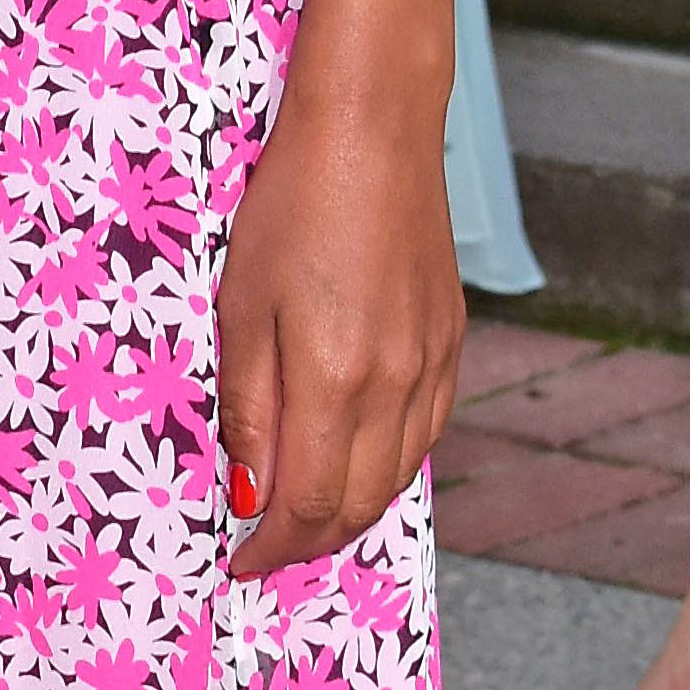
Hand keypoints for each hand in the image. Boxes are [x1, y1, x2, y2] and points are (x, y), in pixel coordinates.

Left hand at [215, 77, 466, 582]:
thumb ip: (249, 408)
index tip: (239, 559)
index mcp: (338, 380)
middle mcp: (398, 384)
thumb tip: (250, 490)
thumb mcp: (242, 309)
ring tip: (303, 514)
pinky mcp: (449, 342)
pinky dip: (387, 465)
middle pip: (359, 502)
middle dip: (309, 541)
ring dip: (350, 509)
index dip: (272, 545)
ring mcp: (433, 364)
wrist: (374, 130)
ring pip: (397, 475)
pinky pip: (424, 433)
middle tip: (265, 547)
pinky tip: (356, 458)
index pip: (310, 503)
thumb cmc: (292, 206)